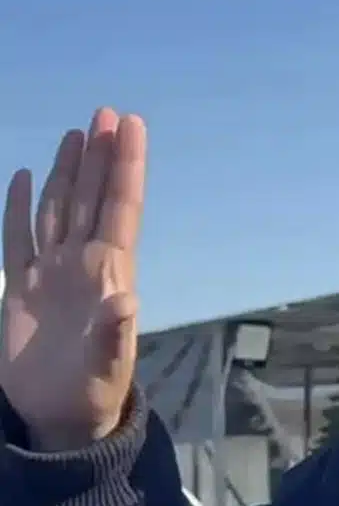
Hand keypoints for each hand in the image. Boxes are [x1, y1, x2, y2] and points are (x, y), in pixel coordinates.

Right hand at [1, 108, 146, 449]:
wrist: (61, 413)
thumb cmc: (95, 388)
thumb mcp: (108, 364)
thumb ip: (113, 333)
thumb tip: (126, 301)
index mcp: (111, 271)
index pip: (121, 205)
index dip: (126, 165)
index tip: (133, 125)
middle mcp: (83, 261)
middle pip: (92, 196)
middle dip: (100, 155)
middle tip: (106, 112)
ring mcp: (52, 271)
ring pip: (60, 207)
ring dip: (68, 171)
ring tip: (77, 133)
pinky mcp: (21, 286)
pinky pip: (18, 236)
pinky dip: (19, 206)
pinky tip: (26, 177)